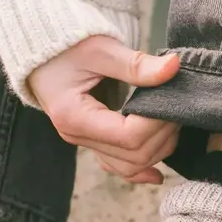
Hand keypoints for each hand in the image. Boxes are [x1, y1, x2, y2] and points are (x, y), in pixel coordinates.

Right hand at [29, 36, 180, 184]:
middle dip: (163, 135)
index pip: (128, 136)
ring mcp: (84, 142)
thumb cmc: (66, 46)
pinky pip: (118, 166)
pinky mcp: (93, 142)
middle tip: (178, 107)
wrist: (43, 52)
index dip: (156, 123)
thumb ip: (137, 64)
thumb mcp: (101, 49)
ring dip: (158, 149)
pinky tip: (158, 175)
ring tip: (173, 121)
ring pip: (129, 166)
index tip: (170, 100)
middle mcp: (77, 136)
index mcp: (74, 115)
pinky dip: (140, 169)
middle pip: (133, 157)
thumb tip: (174, 67)